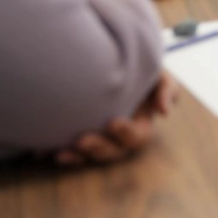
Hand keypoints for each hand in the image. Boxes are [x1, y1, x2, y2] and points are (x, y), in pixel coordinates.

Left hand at [52, 74, 178, 167]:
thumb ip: (167, 89)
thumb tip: (164, 112)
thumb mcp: (160, 75)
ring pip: (92, 154)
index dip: (125, 132)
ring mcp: (101, 137)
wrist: (117, 62)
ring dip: (78, 155)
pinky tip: (49, 152)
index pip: (136, 136)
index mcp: (141, 125)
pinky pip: (73, 150)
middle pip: (113, 151)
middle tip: (82, 140)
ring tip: (63, 151)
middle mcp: (120, 136)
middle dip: (98, 147)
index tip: (113, 122)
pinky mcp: (82, 134)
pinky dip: (62, 152)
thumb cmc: (143, 70)